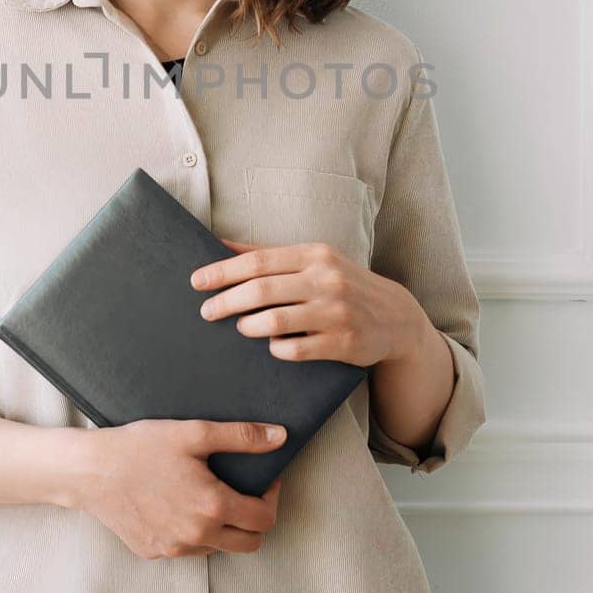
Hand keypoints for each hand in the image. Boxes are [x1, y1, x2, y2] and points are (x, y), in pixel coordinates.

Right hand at [72, 419, 284, 559]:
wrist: (90, 470)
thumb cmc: (140, 447)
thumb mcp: (194, 433)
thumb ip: (242, 436)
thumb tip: (280, 437)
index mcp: (211, 506)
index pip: (265, 519)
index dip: (272, 498)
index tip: (264, 481)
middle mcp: (196, 535)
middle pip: (250, 543)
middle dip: (255, 520)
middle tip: (245, 493)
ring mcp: (174, 548)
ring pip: (219, 548)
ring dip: (225, 527)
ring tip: (210, 495)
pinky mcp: (154, 552)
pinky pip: (188, 549)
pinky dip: (194, 532)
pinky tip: (180, 504)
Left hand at [192, 238, 427, 367]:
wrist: (395, 316)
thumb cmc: (342, 283)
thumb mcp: (312, 260)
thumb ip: (267, 254)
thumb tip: (219, 243)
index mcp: (314, 254)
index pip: (258, 261)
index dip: (223, 272)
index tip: (197, 282)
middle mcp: (326, 279)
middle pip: (262, 290)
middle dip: (227, 301)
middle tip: (207, 312)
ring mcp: (336, 312)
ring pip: (277, 320)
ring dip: (249, 326)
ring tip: (239, 328)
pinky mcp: (344, 342)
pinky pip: (299, 349)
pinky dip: (278, 349)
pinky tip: (272, 347)